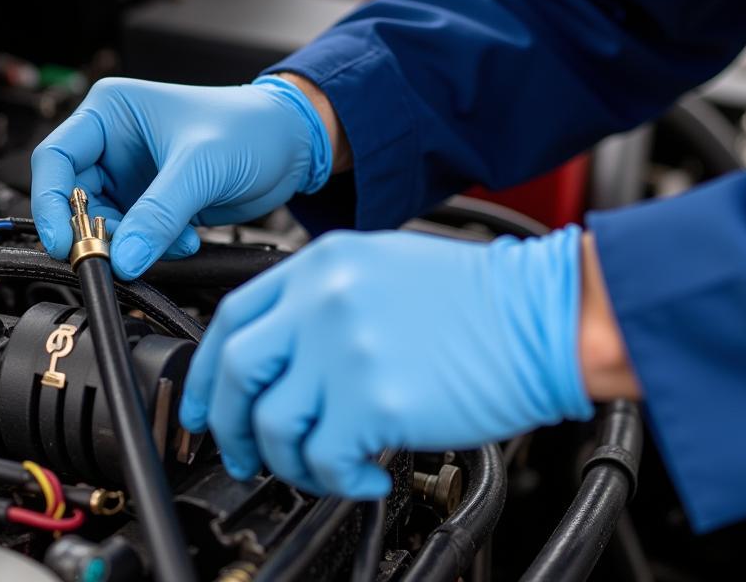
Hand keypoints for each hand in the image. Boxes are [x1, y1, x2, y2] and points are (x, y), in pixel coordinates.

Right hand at [30, 76, 331, 278]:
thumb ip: (159, 214)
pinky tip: (186, 238)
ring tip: (176, 237)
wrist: (293, 145)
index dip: (52, 201)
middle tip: (125, 252)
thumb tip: (123, 257)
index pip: (55, 157)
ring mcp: (133, 175)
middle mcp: (115, 143)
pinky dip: (153, 247)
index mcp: (112, 112)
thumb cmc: (252, 126)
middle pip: (75, 199)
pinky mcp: (154, 202)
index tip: (65, 241)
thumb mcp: (201, 166)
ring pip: (105, 224)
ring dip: (135, 242)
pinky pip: (134, 236)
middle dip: (101, 230)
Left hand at [179, 227, 593, 497]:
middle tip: (243, 454)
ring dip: (288, 462)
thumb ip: (324, 299)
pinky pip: (322, 460)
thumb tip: (284, 357)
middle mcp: (322, 299)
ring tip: (323, 468)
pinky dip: (336, 481)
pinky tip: (367, 475)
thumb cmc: (478, 298)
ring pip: (271, 424)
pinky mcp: (374, 400)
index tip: (205, 404)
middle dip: (228, 425)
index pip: (232, 315)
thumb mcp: (386, 267)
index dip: (207, 370)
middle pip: (236, 370)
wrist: (541, 317)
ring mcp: (344, 348)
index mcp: (323, 263)